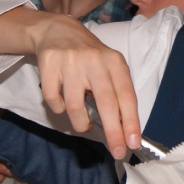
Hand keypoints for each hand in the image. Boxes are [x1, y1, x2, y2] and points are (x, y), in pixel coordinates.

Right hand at [0, 7, 140, 159]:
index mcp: (115, 63)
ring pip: (76, 106)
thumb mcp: (109, 68)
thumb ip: (117, 93)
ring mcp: (71, 62)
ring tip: (83, 124)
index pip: (126, 96)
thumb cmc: (91, 58)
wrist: (60, 31)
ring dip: (81, 123)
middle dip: (113, 132)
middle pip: (106, 103)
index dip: (131, 121)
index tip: (133, 143)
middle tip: (117, 151)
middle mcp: (95, 61)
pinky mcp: (49, 64)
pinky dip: (59, 108)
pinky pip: (54, 100)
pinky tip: (64, 101)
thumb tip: (125, 130)